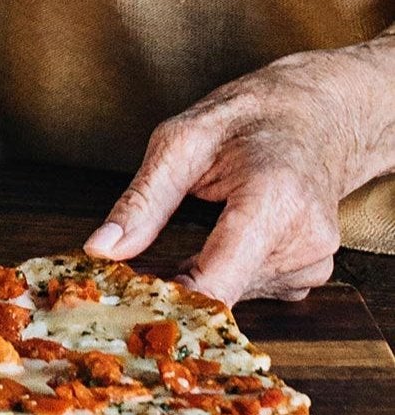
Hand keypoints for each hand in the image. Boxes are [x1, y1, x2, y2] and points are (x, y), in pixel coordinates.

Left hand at [85, 39, 394, 303]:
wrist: (312, 115)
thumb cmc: (244, 120)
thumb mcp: (179, 142)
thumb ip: (142, 201)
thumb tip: (100, 248)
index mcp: (274, 200)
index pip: (218, 282)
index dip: (169, 298)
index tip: (129, 299)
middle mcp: (305, 239)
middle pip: (223, 291)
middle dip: (178, 281)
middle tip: (145, 258)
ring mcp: (314, 260)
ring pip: (236, 294)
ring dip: (205, 273)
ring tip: (197, 226)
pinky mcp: (312, 272)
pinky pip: (255, 288)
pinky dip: (229, 271)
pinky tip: (225, 236)